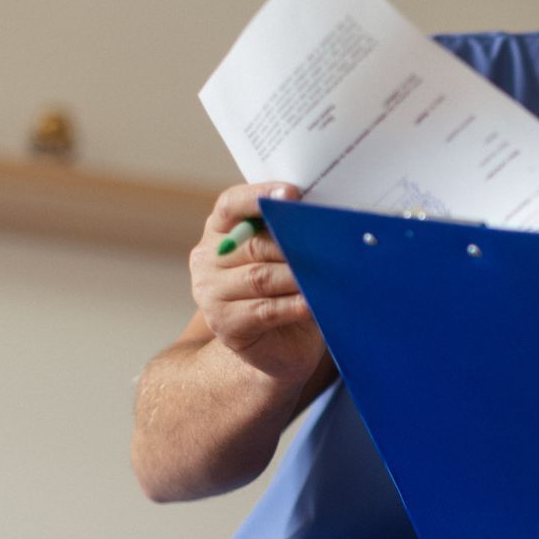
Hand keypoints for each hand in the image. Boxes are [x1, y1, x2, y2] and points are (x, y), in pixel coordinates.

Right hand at [188, 182, 324, 383]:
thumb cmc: (286, 290)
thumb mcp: (287, 256)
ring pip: (260, 277)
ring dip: (297, 275)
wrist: (276, 345)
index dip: (259, 196)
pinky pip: (264, 310)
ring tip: (327, 273)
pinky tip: (312, 303)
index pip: (231, 205)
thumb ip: (292, 233)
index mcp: (220, 231)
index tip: (292, 193)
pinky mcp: (225, 324)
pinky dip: (292, 305)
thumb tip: (324, 216)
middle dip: (294, 242)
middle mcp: (208, 258)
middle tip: (330, 240)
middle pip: (253, 243)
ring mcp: (211, 293)